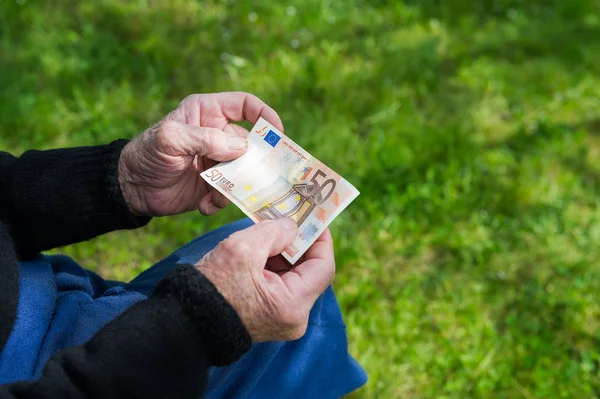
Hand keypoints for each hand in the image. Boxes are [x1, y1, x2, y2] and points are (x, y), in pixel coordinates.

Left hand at [118, 92, 282, 215]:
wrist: (130, 189)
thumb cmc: (146, 154)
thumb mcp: (170, 140)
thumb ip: (205, 139)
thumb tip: (242, 147)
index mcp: (208, 113)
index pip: (245, 105)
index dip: (265, 115)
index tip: (277, 134)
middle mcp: (217, 135)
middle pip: (250, 145)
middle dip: (253, 163)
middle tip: (254, 178)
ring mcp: (217, 161)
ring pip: (243, 173)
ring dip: (235, 187)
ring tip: (216, 196)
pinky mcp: (213, 185)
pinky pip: (229, 193)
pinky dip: (220, 202)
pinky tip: (204, 206)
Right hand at [196, 219, 335, 341]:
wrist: (186, 319)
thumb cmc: (212, 286)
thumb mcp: (243, 249)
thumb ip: (274, 232)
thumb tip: (292, 227)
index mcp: (292, 305)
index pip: (323, 267)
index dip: (321, 239)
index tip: (315, 218)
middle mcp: (294, 318)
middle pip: (310, 272)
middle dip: (301, 243)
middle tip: (294, 219)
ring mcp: (282, 321)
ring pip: (296, 278)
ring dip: (287, 253)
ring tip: (275, 229)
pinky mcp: (270, 318)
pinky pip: (282, 287)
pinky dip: (276, 266)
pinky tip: (265, 248)